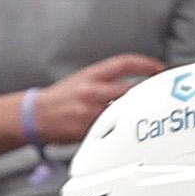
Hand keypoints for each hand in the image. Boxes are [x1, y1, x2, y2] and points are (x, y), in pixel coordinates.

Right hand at [35, 54, 163, 144]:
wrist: (35, 115)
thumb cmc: (59, 98)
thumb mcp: (82, 80)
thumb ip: (106, 80)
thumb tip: (133, 83)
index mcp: (91, 75)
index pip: (125, 64)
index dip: (146, 65)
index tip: (159, 69)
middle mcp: (92, 91)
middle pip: (130, 89)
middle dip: (147, 93)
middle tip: (159, 95)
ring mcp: (90, 112)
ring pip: (123, 112)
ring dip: (135, 113)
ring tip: (145, 115)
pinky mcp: (87, 130)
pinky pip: (110, 131)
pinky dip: (118, 130)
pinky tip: (124, 131)